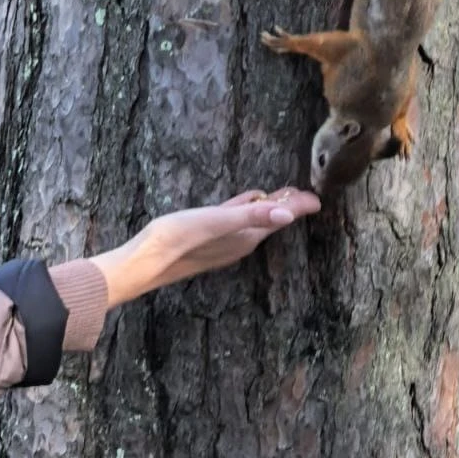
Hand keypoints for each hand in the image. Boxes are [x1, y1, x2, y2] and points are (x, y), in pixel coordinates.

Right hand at [92, 188, 320, 308]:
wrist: (141, 263)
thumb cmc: (176, 239)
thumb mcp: (216, 222)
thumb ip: (251, 216)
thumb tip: (288, 216)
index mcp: (244, 237)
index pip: (278, 218)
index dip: (297, 206)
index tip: (317, 198)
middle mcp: (237, 243)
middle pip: (269, 220)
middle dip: (287, 207)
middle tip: (304, 193)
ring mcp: (221, 243)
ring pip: (253, 222)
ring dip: (269, 208)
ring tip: (282, 195)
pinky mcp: (205, 239)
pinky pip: (235, 222)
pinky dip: (247, 210)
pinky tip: (244, 204)